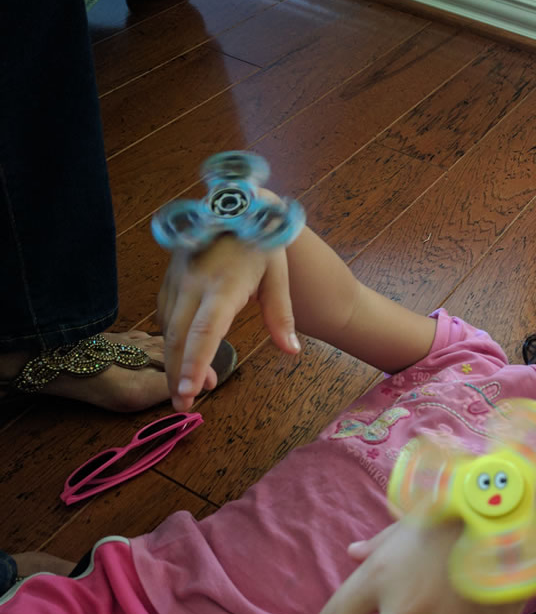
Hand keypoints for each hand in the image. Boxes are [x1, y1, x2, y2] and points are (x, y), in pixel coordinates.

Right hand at [157, 235, 299, 410]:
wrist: (233, 205)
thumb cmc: (259, 241)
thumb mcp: (277, 275)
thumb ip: (281, 315)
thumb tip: (291, 351)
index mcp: (223, 286)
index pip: (204, 331)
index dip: (195, 363)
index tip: (189, 392)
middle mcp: (193, 285)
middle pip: (179, 339)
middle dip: (178, 376)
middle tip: (184, 408)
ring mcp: (177, 282)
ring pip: (168, 331)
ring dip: (176, 363)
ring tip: (193, 391)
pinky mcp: (170, 281)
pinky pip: (166, 318)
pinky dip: (174, 343)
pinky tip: (186, 359)